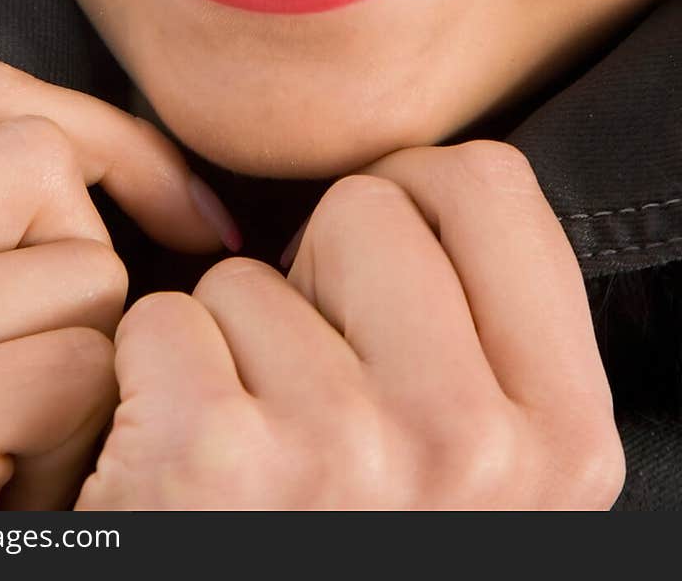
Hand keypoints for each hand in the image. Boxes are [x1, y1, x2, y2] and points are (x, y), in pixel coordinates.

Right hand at [0, 59, 227, 509]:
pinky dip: (81, 439)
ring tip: (19, 449)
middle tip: (61, 367)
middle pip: (31, 158)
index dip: (107, 136)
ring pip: (74, 267)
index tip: (180, 205)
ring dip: (86, 366)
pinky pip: (73, 367)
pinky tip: (21, 500)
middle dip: (92, 253)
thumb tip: (132, 164)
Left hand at [74, 141, 625, 509]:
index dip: (417, 202)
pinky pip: (166, 317)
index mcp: (563, 439)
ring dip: (236, 342)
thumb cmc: (345, 536)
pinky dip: (156, 375)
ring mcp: (343, 450)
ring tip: (254, 443)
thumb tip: (434, 185)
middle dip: (322, 270)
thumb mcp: (483, 467)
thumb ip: (488, 340)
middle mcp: (470, 445)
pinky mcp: (212, 456)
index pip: (492, 186)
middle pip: (370, 205)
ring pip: (254, 272)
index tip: (385, 267)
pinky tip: (184, 459)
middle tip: (314, 376)